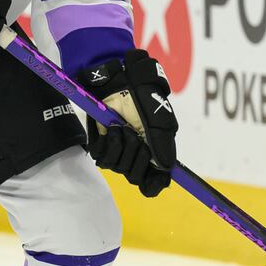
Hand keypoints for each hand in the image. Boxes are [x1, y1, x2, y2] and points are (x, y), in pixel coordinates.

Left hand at [80, 49, 177, 196]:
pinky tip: (112, 128)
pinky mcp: (99, 143)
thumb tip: (166, 168)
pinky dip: (109, 141)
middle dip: (137, 157)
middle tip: (138, 137)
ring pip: (117, 167)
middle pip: (134, 176)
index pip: (152, 183)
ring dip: (122, 146)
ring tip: (123, 127)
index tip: (157, 180)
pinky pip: (101, 156)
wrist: (121, 81)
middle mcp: (134, 155)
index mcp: (152, 154)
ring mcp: (116, 151)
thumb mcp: (160, 119)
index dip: (154, 184)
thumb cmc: (144, 98)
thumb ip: (163, 144)